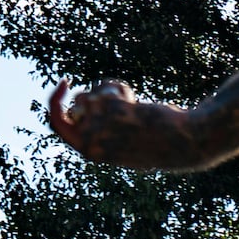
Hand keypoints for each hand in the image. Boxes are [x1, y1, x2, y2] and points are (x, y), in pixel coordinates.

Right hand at [45, 79, 226, 172]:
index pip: (58, 126)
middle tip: (108, 97)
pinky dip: (118, 87)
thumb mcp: (123, 144)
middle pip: (69, 108)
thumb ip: (101, 129)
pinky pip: (105, 86)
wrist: (182, 143)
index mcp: (90, 152)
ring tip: (127, 102)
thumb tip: (82, 103)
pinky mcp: (112, 107)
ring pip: (86, 95)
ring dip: (104, 92)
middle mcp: (90, 139)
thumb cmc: (156, 145)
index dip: (56, 105)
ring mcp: (99, 123)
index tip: (64, 87)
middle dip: (84, 99)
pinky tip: (133, 98)